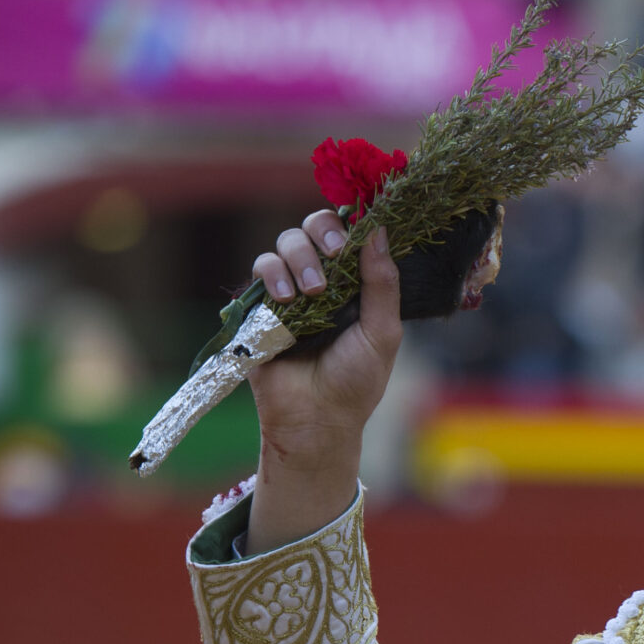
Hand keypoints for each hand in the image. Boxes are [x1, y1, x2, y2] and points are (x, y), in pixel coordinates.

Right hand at [241, 209, 401, 554]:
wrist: (316, 418)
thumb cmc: (355, 381)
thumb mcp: (382, 333)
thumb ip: (382, 284)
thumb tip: (379, 231)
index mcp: (355, 285)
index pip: (349, 235)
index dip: (350, 224)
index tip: (355, 234)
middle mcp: (322, 281)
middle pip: (313, 228)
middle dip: (322, 233)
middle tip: (334, 253)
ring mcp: (289, 290)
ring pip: (285, 242)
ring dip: (299, 258)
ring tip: (311, 293)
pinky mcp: (261, 304)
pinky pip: (260, 268)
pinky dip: (273, 274)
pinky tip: (287, 299)